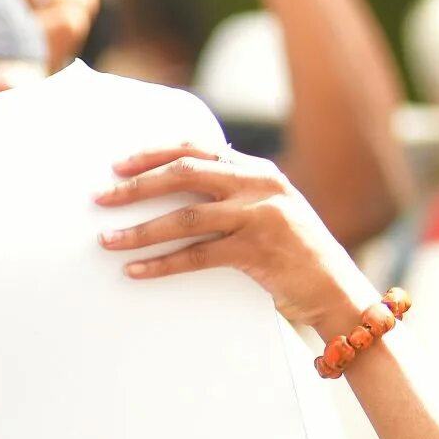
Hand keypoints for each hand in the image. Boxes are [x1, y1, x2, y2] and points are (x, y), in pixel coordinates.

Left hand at [97, 143, 374, 335]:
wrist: (337, 290)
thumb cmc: (298, 254)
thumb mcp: (271, 210)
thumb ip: (236, 194)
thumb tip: (179, 190)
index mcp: (259, 171)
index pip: (197, 148)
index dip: (154, 154)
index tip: (118, 164)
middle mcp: (260, 185)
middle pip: (186, 173)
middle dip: (137, 185)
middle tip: (102, 198)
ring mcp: (260, 216)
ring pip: (186, 216)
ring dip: (141, 229)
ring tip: (107, 239)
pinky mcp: (257, 250)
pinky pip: (198, 254)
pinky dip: (162, 263)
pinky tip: (136, 269)